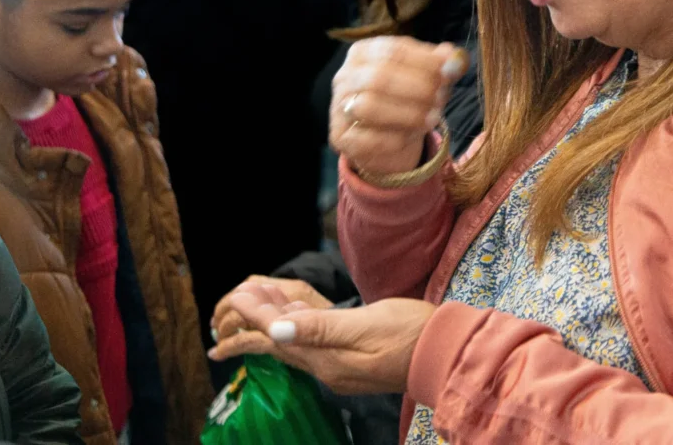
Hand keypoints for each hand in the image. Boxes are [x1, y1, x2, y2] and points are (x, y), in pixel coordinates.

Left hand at [207, 283, 436, 394]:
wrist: (446, 353)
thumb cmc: (411, 333)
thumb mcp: (364, 324)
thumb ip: (319, 327)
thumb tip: (276, 328)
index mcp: (327, 358)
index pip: (278, 336)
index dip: (253, 318)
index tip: (233, 302)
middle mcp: (329, 369)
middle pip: (282, 346)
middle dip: (253, 331)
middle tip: (226, 323)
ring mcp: (342, 371)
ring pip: (297, 347)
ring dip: (274, 330)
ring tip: (254, 315)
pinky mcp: (355, 366)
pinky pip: (315, 349)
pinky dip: (299, 332)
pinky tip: (300, 320)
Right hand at [331, 36, 467, 176]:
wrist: (385, 135)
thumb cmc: (406, 96)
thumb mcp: (424, 75)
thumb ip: (440, 65)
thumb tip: (456, 58)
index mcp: (363, 52)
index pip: (393, 50)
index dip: (425, 61)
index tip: (450, 71)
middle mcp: (344, 77)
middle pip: (379, 77)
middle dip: (417, 88)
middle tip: (442, 98)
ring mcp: (338, 107)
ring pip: (370, 107)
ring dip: (408, 114)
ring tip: (434, 119)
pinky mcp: (341, 137)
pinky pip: (367, 139)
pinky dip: (395, 138)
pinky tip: (414, 136)